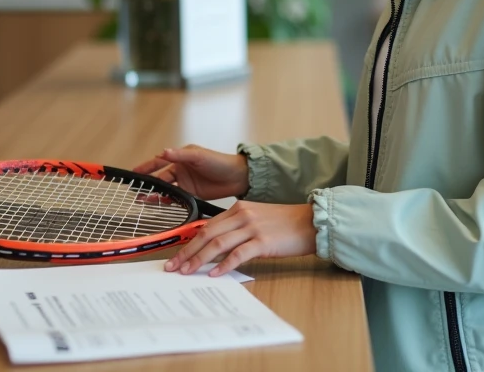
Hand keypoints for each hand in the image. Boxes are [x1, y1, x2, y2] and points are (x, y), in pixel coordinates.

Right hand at [132, 144, 249, 200]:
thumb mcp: (199, 156)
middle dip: (148, 183)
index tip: (133, 172)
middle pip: (160, 177)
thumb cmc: (220, 162)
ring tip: (143, 200)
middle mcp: (181, 169)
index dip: (146, 167)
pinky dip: (167, 201)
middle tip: (135, 191)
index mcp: (181, 157)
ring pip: (166, 189)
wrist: (237, 177)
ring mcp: (186, 182)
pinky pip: (176, 198)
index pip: (159, 161)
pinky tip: (159, 205)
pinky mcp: (192, 194)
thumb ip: (181, 155)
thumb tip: (163, 151)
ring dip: (155, 194)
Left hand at [164, 201, 316, 276]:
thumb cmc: (285, 224)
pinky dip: (224, 265)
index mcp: (239, 208)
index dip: (189, 242)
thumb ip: (237, 227)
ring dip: (199, 259)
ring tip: (187, 272)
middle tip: (173, 267)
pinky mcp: (263, 241)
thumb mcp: (257, 219)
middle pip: (207, 234)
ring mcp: (252, 227)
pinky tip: (215, 274)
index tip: (177, 256)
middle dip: (187, 252)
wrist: (310, 222)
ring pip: (218, 244)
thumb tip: (216, 246)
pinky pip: (238, 254)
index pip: (207, 226)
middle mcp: (242, 215)